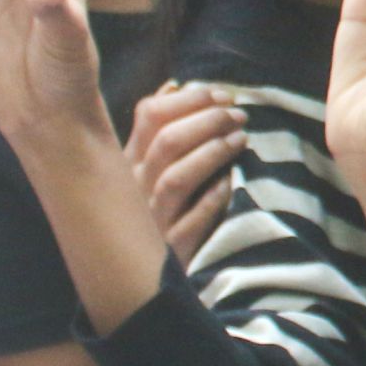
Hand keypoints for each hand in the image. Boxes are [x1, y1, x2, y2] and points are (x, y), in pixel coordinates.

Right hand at [124, 82, 242, 263]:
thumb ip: (155, 131)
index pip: (148, 116)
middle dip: (207, 120)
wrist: (139, 280)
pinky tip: (230, 183)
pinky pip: (192, 221)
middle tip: (238, 113)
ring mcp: (149, 221)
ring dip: (213, 152)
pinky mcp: (169, 250)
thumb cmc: (149, 212)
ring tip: (241, 138)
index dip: (188, 99)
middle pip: (167, 142)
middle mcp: (133, 189)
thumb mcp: (143, 171)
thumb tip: (173, 85)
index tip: (220, 93)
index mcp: (125, 164)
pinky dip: (213, 198)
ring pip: (177, 177)